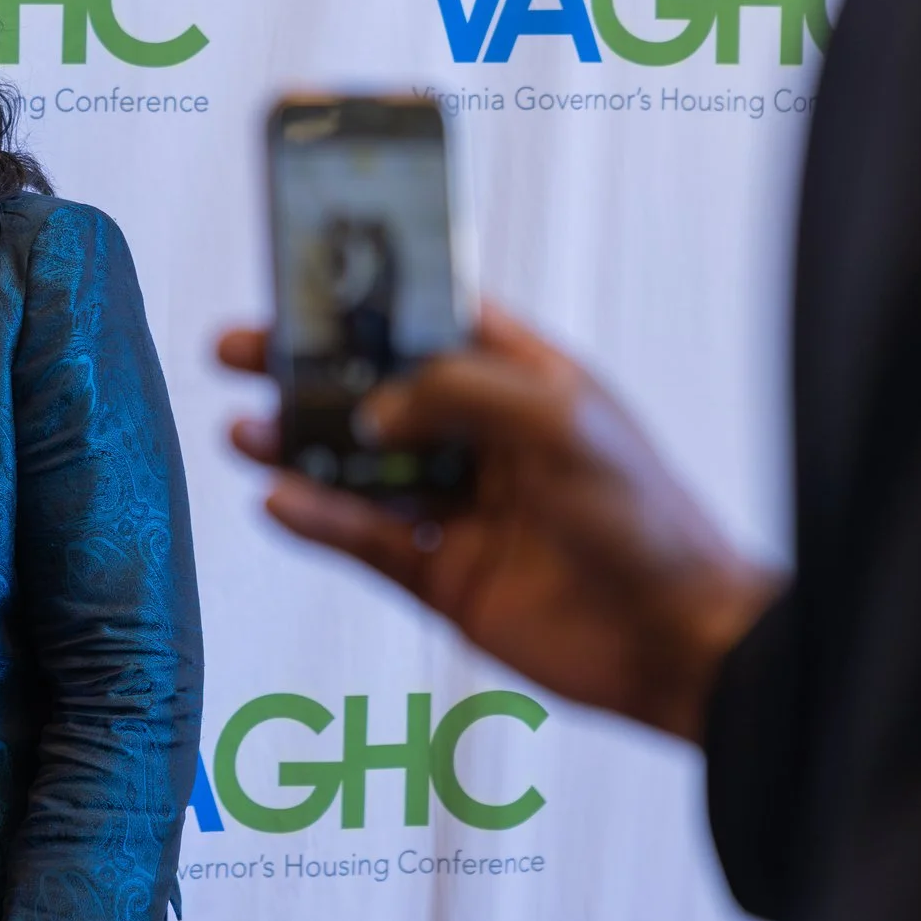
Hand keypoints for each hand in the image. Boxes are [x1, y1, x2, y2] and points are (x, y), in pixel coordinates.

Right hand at [218, 305, 782, 742]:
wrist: (676, 643)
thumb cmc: (649, 521)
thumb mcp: (562, 421)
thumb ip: (462, 392)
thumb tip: (377, 404)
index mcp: (521, 382)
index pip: (432, 321)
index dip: (373, 297)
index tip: (309, 277)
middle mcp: (482, 439)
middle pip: (376, 391)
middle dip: (308, 370)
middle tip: (244, 351)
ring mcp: (457, 508)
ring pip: (358, 468)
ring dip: (298, 448)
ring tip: (246, 431)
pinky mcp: (439, 574)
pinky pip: (361, 541)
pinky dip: (316, 522)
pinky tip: (280, 502)